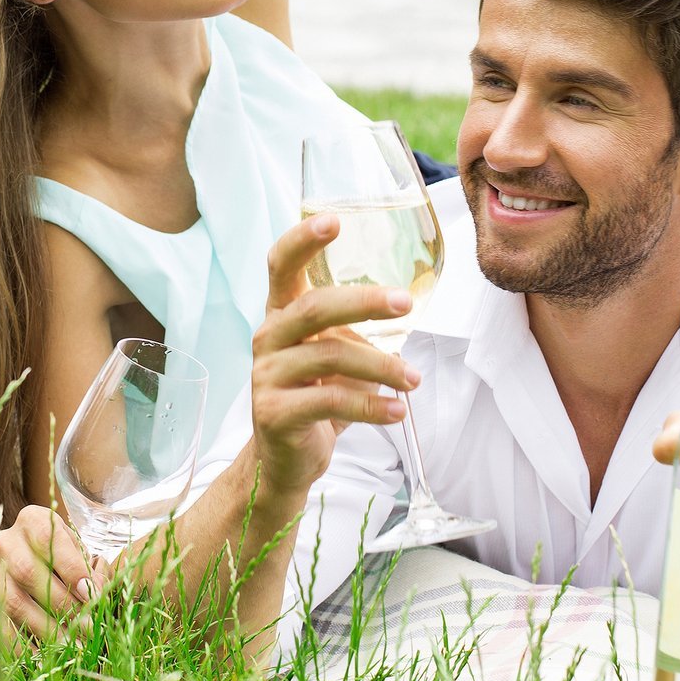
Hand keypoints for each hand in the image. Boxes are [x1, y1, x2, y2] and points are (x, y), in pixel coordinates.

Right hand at [0, 504, 107, 650]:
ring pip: (11, 602)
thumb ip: (90, 570)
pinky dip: (22, 645)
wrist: (31, 558)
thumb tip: (93, 597)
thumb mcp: (80, 552)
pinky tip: (45, 657)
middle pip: (27, 572)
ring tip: (70, 646)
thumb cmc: (64, 556)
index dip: (70, 567)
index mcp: (32, 520)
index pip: (47, 539)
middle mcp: (5, 542)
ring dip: (44, 628)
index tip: (92, 595)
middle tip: (85, 628)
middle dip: (60, 603)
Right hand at [248, 213, 419, 496]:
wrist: (286, 459)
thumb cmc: (317, 396)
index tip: (333, 221)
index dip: (301, 240)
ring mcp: (266, 376)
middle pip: (314, 307)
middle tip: (405, 302)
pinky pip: (330, 402)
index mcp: (281, 314)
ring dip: (381, 367)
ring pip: (330, 357)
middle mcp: (267, 337)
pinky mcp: (275, 413)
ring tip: (413, 380)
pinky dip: (371, 407)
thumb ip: (353, 328)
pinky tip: (398, 411)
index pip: (281, 266)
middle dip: (364, 301)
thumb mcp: (332, 354)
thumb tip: (405, 304)